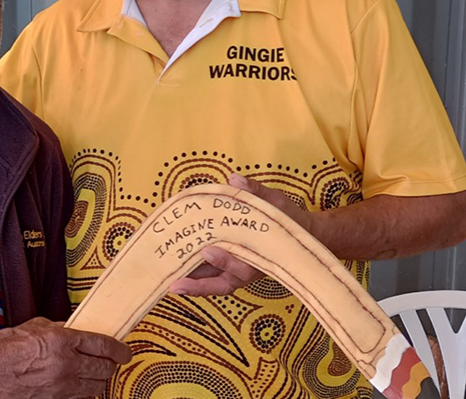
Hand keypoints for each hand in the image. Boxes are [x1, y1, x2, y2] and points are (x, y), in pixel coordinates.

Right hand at [0, 317, 130, 398]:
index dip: (119, 349)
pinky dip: (84, 392)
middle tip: (111, 361)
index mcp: (61, 341)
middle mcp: (66, 365)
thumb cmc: (5, 350)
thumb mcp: (34, 327)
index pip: (102, 344)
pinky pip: (80, 398)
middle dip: (111, 364)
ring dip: (100, 379)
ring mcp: (62, 388)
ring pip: (96, 386)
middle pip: (104, 368)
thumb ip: (59, 327)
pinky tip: (79, 386)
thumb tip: (75, 327)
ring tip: (96, 373)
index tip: (124, 351)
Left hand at [168, 175, 314, 297]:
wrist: (300, 235)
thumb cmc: (287, 219)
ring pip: (211, 282)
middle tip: (174, 283)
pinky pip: (208, 276)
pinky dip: (192, 274)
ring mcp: (236, 272)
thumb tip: (234, 179)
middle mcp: (247, 270)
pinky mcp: (227, 269)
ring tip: (165, 279)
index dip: (226, 261)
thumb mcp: (277, 202)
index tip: (208, 251)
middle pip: (221, 283)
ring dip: (190, 283)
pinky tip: (171, 264)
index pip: (242, 265)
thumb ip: (256, 192)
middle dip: (197, 285)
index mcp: (262, 257)